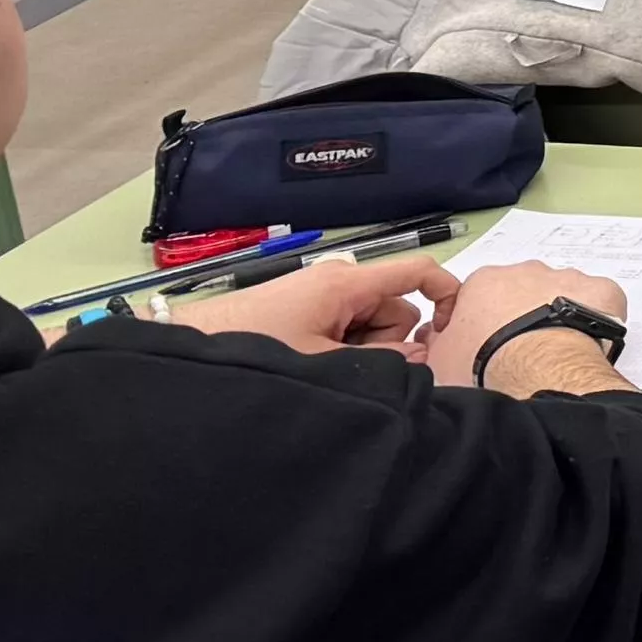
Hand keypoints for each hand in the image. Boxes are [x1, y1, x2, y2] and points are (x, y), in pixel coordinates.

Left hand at [161, 250, 456, 354]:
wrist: (194, 352)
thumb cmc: (259, 347)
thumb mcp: (326, 362)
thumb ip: (381, 362)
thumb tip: (419, 360)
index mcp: (350, 282)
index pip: (419, 272)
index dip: (446, 296)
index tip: (448, 334)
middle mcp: (340, 282)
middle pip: (395, 308)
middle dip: (389, 342)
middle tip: (354, 368)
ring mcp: (321, 297)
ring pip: (370, 325)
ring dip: (362, 351)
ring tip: (323, 370)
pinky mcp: (304, 312)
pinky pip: (344, 330)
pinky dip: (341, 351)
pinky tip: (314, 368)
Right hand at [425, 263, 630, 388]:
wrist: (535, 369)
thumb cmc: (484, 364)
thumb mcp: (440, 360)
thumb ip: (437, 343)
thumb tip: (437, 338)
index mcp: (484, 282)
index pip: (483, 296)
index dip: (488, 323)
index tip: (492, 346)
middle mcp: (527, 271)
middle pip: (524, 291)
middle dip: (524, 315)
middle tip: (525, 350)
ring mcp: (567, 277)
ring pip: (563, 294)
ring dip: (560, 315)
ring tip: (557, 351)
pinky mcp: (602, 290)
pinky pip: (600, 301)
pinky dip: (596, 318)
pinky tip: (588, 342)